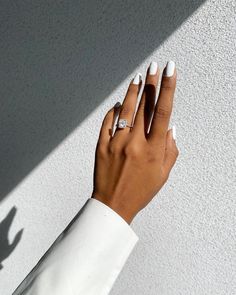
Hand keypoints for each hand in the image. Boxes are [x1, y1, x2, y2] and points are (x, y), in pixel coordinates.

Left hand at [91, 61, 178, 223]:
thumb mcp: (163, 175)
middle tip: (155, 66)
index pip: (162, 112)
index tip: (171, 71)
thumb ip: (170, 150)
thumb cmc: (141, 191)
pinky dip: (114, 111)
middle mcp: (135, 142)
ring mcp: (116, 142)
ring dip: (133, 91)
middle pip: (144, 106)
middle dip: (151, 83)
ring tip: (139, 77)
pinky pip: (108, 122)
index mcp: (153, 150)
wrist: (113, 204)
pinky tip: (120, 104)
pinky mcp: (102, 145)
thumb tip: (171, 127)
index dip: (168, 88)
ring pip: (126, 110)